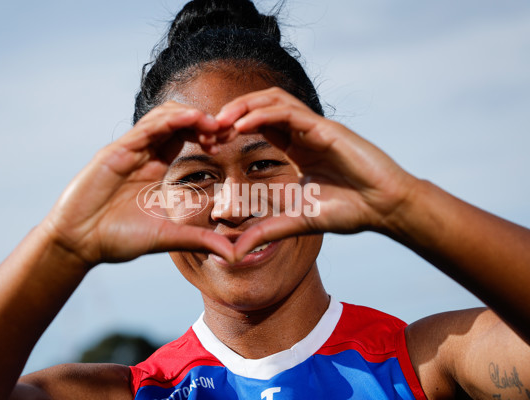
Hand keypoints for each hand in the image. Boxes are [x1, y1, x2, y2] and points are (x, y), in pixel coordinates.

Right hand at [40, 102, 234, 266]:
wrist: (79, 244)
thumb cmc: (117, 239)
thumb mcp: (168, 237)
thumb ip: (199, 240)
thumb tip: (233, 254)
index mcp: (155, 168)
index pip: (185, 137)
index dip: (207, 134)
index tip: (229, 140)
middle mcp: (144, 154)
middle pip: (177, 121)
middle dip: (204, 120)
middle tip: (227, 128)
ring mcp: (129, 151)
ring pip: (162, 117)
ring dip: (190, 115)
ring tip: (213, 124)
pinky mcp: (115, 152)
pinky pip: (145, 128)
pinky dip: (169, 120)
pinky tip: (192, 120)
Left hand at [214, 87, 418, 258]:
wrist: (384, 208)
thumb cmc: (349, 211)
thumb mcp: (297, 221)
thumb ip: (266, 230)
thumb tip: (235, 252)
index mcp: (297, 147)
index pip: (259, 125)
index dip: (233, 128)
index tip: (210, 143)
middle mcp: (304, 132)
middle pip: (261, 105)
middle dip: (232, 112)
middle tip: (207, 129)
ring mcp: (315, 128)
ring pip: (273, 100)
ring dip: (243, 106)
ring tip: (220, 122)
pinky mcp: (326, 129)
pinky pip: (289, 112)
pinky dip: (263, 115)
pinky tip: (241, 127)